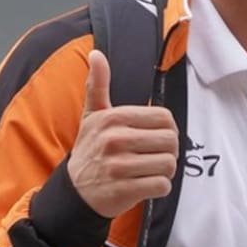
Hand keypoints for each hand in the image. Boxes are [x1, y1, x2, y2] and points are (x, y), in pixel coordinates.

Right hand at [68, 49, 178, 217]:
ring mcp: (119, 166)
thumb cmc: (89, 150)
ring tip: (150, 170)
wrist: (75, 191)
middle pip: (171, 141)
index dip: (167, 129)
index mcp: (113, 118)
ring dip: (164, 170)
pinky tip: (146, 185)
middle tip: (155, 156)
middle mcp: (115, 140)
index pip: (164, 118)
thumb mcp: (91, 116)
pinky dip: (159, 188)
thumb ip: (97, 86)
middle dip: (169, 151)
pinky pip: (162, 185)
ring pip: (169, 164)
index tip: (156, 138)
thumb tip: (96, 54)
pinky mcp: (124, 190)